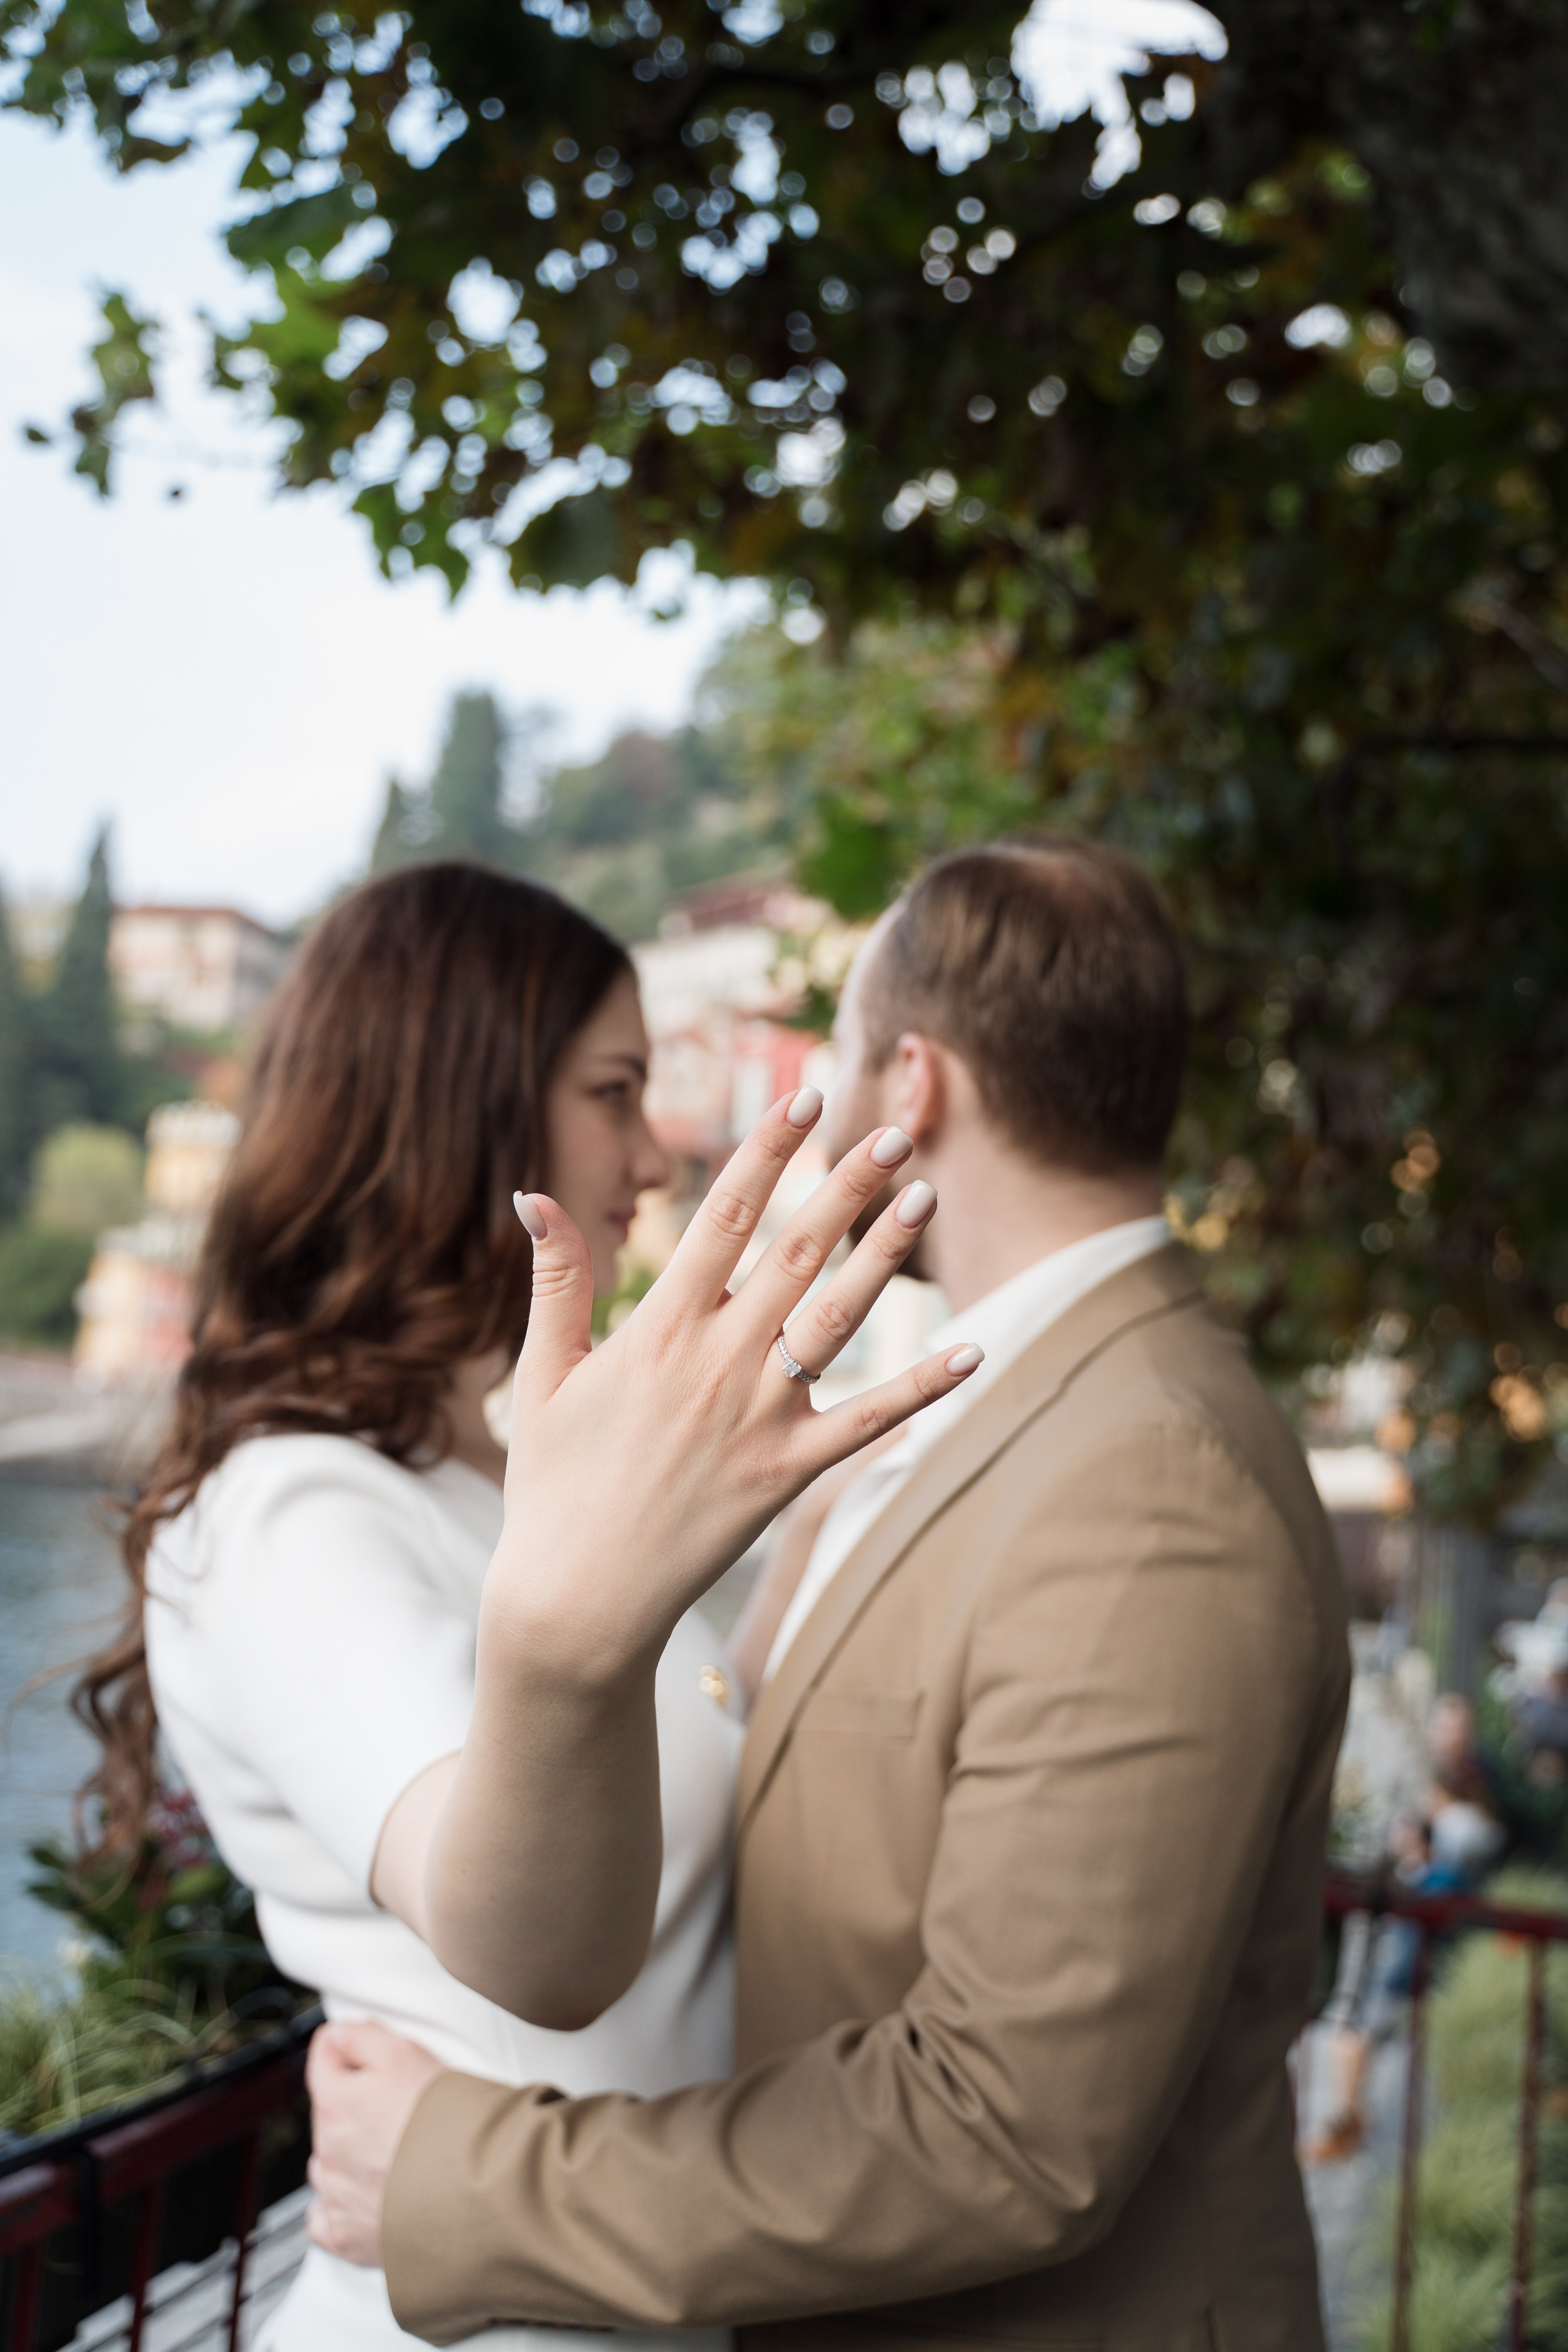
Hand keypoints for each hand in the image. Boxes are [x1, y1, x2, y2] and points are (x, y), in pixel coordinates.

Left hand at [305, 2021, 445, 2267]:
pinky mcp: (348, 2238)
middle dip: (354, 2106)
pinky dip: (339, 2207)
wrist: (473, 2191)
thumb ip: (362, 2037)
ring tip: (391, 2154)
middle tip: (396, 2105)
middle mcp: (327, 2150)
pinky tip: (367, 2197)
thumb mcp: (406, 2053)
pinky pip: (324, 2217)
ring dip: (348, 2156)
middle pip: (329, 2115)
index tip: (353, 2046)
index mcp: (336, 2102)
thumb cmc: (446, 2120)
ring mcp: (336, 2197)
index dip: (342, 2048)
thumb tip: (335, 2034)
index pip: (322, 2062)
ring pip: (328, 2165)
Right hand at [497, 1089, 981, 1675]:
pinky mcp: (787, 1476)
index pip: (723, 1216)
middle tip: (893, 1130)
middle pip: (794, 1253)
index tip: (805, 1095)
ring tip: (926, 1198)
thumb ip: (556, 1281)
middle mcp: (715, 1364)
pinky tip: (976, 1351)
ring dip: (885, 1258)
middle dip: (846, 1186)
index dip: (768, 1151)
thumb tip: (534, 1192)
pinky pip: (868, 1423)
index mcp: (657, 1329)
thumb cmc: (554, 1485)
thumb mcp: (544, 1375)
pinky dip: (924, 1388)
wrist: (575, 1601)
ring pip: (835, 1320)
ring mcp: (757, 1420)